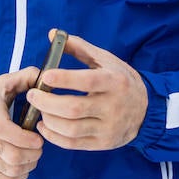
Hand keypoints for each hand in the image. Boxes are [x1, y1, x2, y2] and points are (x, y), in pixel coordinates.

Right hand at [0, 68, 43, 178]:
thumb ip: (24, 78)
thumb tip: (45, 77)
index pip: (5, 131)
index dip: (26, 139)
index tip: (38, 138)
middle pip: (12, 156)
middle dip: (33, 154)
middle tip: (38, 147)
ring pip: (10, 170)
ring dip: (28, 166)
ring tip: (32, 156)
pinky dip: (18, 176)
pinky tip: (22, 167)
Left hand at [25, 32, 148, 150]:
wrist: (146, 110)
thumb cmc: (120, 80)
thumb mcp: (106, 60)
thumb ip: (79, 47)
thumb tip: (53, 34)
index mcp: (115, 82)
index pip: (88, 81)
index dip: (64, 79)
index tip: (44, 76)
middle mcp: (113, 106)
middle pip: (74, 108)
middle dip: (47, 103)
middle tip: (32, 95)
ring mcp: (108, 128)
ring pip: (71, 129)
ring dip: (48, 120)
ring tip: (37, 109)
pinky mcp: (103, 143)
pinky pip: (73, 144)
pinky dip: (54, 136)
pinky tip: (44, 125)